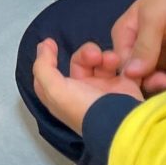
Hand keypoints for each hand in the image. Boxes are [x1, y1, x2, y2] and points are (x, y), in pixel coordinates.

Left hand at [31, 38, 145, 136]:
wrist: (121, 121)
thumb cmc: (83, 108)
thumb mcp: (55, 91)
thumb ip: (43, 68)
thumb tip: (42, 46)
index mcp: (63, 98)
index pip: (49, 76)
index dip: (46, 60)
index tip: (49, 43)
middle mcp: (82, 94)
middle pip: (78, 64)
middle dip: (84, 55)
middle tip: (94, 55)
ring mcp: (103, 89)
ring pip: (100, 63)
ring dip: (103, 57)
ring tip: (111, 60)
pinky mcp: (123, 86)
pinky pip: (119, 66)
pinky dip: (119, 61)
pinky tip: (119, 63)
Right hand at [110, 0, 165, 94]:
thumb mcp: (154, 20)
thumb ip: (143, 46)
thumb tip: (130, 74)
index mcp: (123, 36)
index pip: (121, 65)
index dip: (135, 78)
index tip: (154, 82)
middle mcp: (133, 48)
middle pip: (136, 75)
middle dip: (152, 82)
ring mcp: (151, 54)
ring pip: (151, 78)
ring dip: (165, 84)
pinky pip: (165, 75)